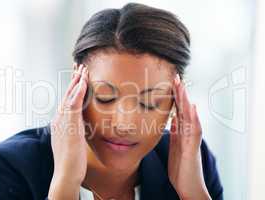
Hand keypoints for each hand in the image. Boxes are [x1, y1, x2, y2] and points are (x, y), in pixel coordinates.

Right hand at [48, 63, 88, 198]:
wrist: (66, 172)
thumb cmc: (71, 158)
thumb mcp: (73, 139)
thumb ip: (74, 128)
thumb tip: (79, 123)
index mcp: (61, 121)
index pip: (68, 100)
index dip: (73, 87)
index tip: (78, 75)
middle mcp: (60, 118)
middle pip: (67, 94)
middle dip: (74, 79)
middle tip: (79, 65)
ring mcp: (63, 121)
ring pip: (69, 96)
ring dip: (76, 81)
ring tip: (82, 69)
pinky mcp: (68, 125)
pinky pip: (73, 105)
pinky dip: (77, 92)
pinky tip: (82, 83)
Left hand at [168, 74, 210, 199]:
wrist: (188, 186)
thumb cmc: (181, 167)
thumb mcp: (176, 146)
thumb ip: (176, 132)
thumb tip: (173, 119)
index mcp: (181, 132)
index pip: (178, 111)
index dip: (174, 96)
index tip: (170, 82)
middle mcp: (187, 133)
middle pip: (184, 110)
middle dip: (180, 93)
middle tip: (175, 76)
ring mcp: (191, 140)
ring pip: (189, 117)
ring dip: (186, 101)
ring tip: (182, 86)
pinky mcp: (191, 149)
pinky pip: (194, 132)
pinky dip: (194, 120)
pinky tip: (193, 108)